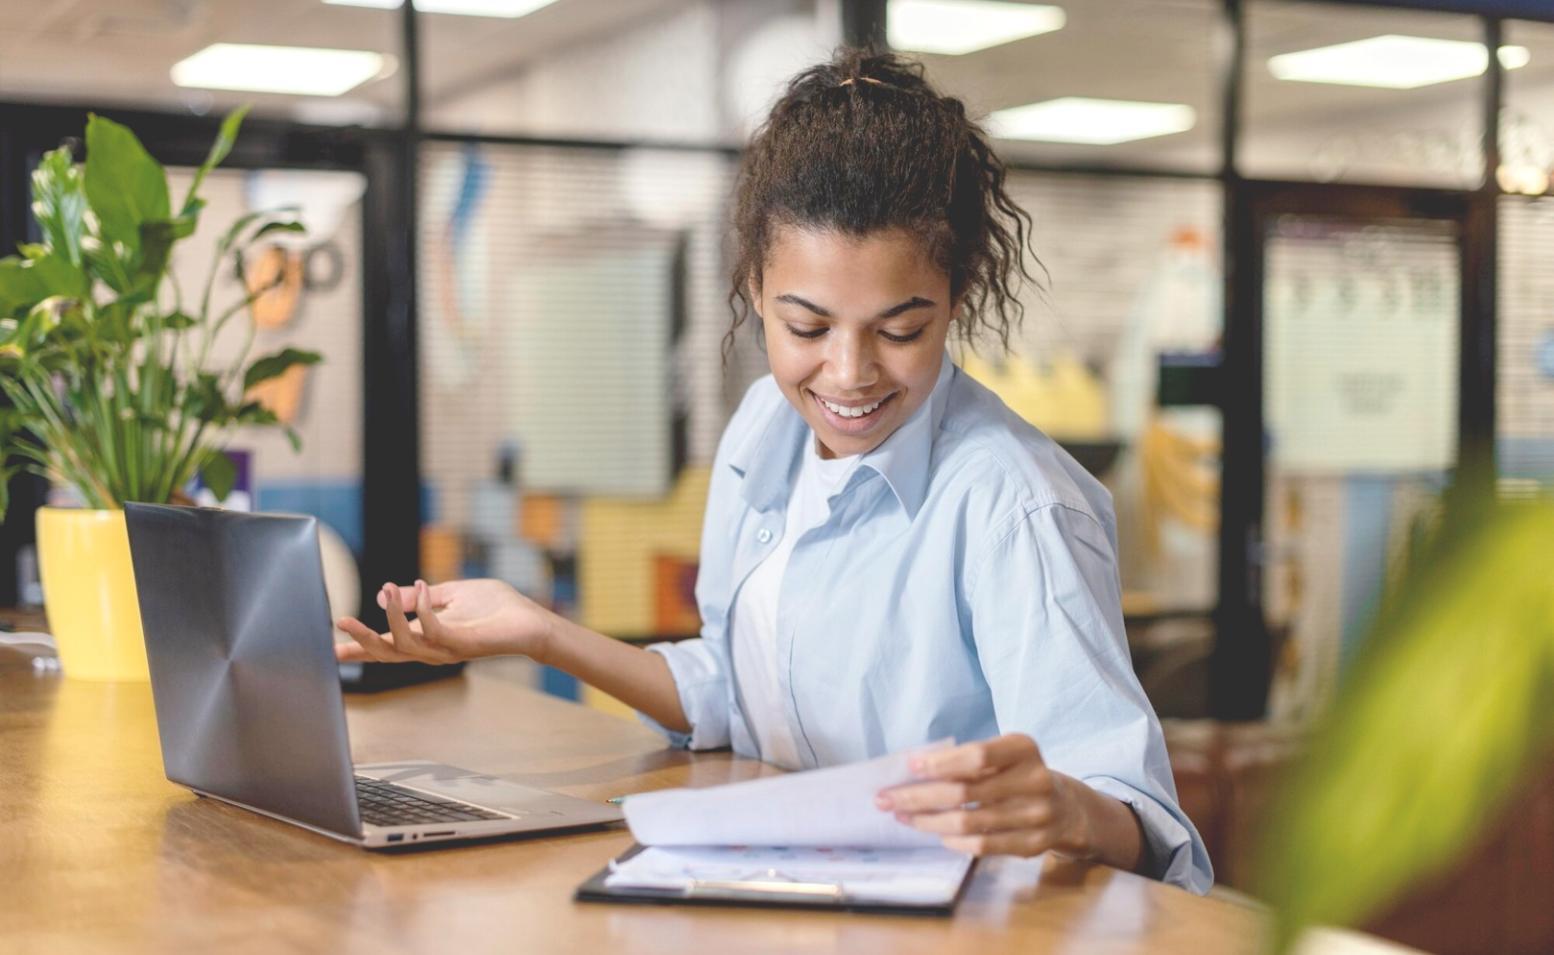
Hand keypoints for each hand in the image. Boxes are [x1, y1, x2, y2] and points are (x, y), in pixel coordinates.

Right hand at [334, 578, 553, 665]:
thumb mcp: (452, 594)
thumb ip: (422, 596)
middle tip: (340, 620)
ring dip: (392, 614)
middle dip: (362, 639)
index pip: (387, 645)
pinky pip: (433, 628)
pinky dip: (422, 606)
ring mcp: (447, 650)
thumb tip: (389, 591)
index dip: (359, 647)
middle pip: (387, 653)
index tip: (331, 647)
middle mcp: (433, 649)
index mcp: (427, 637)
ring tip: (387, 588)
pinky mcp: (463, 643)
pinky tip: (422, 585)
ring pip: (405, 644)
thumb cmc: (496, 608)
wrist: (529, 620)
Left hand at [875, 734, 1094, 858]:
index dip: (940, 762)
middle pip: (966, 792)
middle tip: (886, 798)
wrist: (1066, 807)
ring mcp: (1037, 816)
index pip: (977, 755)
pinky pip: (984, 845)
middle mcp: (1035, 781)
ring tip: (902, 816)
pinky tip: (935, 834)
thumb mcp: (1002, 754)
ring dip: (928, 821)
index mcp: (1024, 749)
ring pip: (970, 822)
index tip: (908, 767)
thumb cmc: (1018, 773)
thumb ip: (967, 759)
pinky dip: (954, 840)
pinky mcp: (1034, 844)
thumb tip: (912, 771)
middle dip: (918, 796)